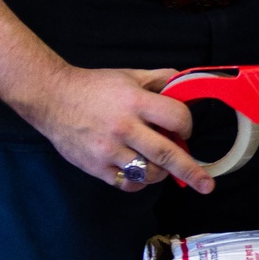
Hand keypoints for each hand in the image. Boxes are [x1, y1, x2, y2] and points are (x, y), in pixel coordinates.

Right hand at [25, 65, 215, 193]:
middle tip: (206, 184)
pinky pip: (127, 183)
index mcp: (134, 102)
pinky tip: (140, 172)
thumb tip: (186, 82)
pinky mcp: (96, 167)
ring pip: (148, 173)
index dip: (186, 125)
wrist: (52, 98)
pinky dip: (139, 182)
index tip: (185, 130)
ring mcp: (109, 150)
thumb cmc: (93, 87)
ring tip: (162, 166)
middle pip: (167, 154)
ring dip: (162, 173)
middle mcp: (123, 128)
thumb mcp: (129, 76)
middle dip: (191, 171)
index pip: (175, 118)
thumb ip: (159, 79)